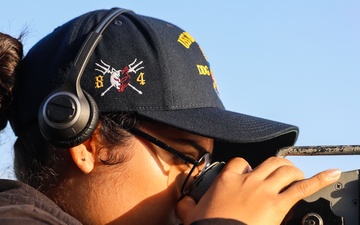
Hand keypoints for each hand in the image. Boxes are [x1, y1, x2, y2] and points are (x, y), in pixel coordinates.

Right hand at [176, 157, 340, 224]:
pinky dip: (318, 180)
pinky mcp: (278, 204)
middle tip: (282, 170)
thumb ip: (187, 205)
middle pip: (269, 162)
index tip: (249, 171)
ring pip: (285, 170)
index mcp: (228, 179)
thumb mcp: (192, 214)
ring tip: (298, 174)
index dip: (247, 166)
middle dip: (278, 164)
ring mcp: (264, 190)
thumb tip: (183, 203)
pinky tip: (330, 175)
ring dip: (294, 171)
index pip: (240, 162)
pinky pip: (302, 188)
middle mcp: (248, 180)